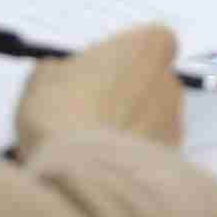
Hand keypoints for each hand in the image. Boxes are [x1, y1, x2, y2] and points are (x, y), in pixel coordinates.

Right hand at [11, 21, 184, 153]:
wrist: (83, 174)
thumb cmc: (66, 117)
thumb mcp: (42, 79)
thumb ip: (58, 69)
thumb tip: (54, 73)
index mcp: (147, 47)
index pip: (148, 42)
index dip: (120, 58)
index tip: (94, 71)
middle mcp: (169, 83)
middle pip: (151, 82)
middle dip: (125, 93)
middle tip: (87, 107)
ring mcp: (173, 124)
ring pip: (152, 119)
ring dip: (128, 126)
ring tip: (88, 141)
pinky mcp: (170, 161)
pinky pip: (149, 151)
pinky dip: (130, 155)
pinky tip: (100, 162)